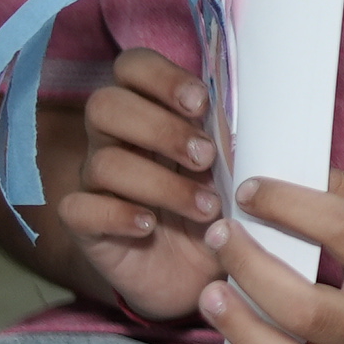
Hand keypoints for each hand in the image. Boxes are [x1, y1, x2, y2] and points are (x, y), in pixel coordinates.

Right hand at [53, 49, 228, 324]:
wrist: (203, 275)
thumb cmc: (222, 209)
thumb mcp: (237, 171)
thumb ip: (236, 139)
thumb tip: (264, 113)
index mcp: (153, 114)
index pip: (132, 68)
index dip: (160, 77)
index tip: (200, 103)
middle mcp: (116, 141)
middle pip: (105, 106)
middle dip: (159, 128)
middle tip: (205, 159)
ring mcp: (97, 184)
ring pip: (102, 162)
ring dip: (161, 183)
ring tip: (207, 208)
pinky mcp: (86, 225)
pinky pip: (79, 208)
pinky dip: (116, 214)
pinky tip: (149, 225)